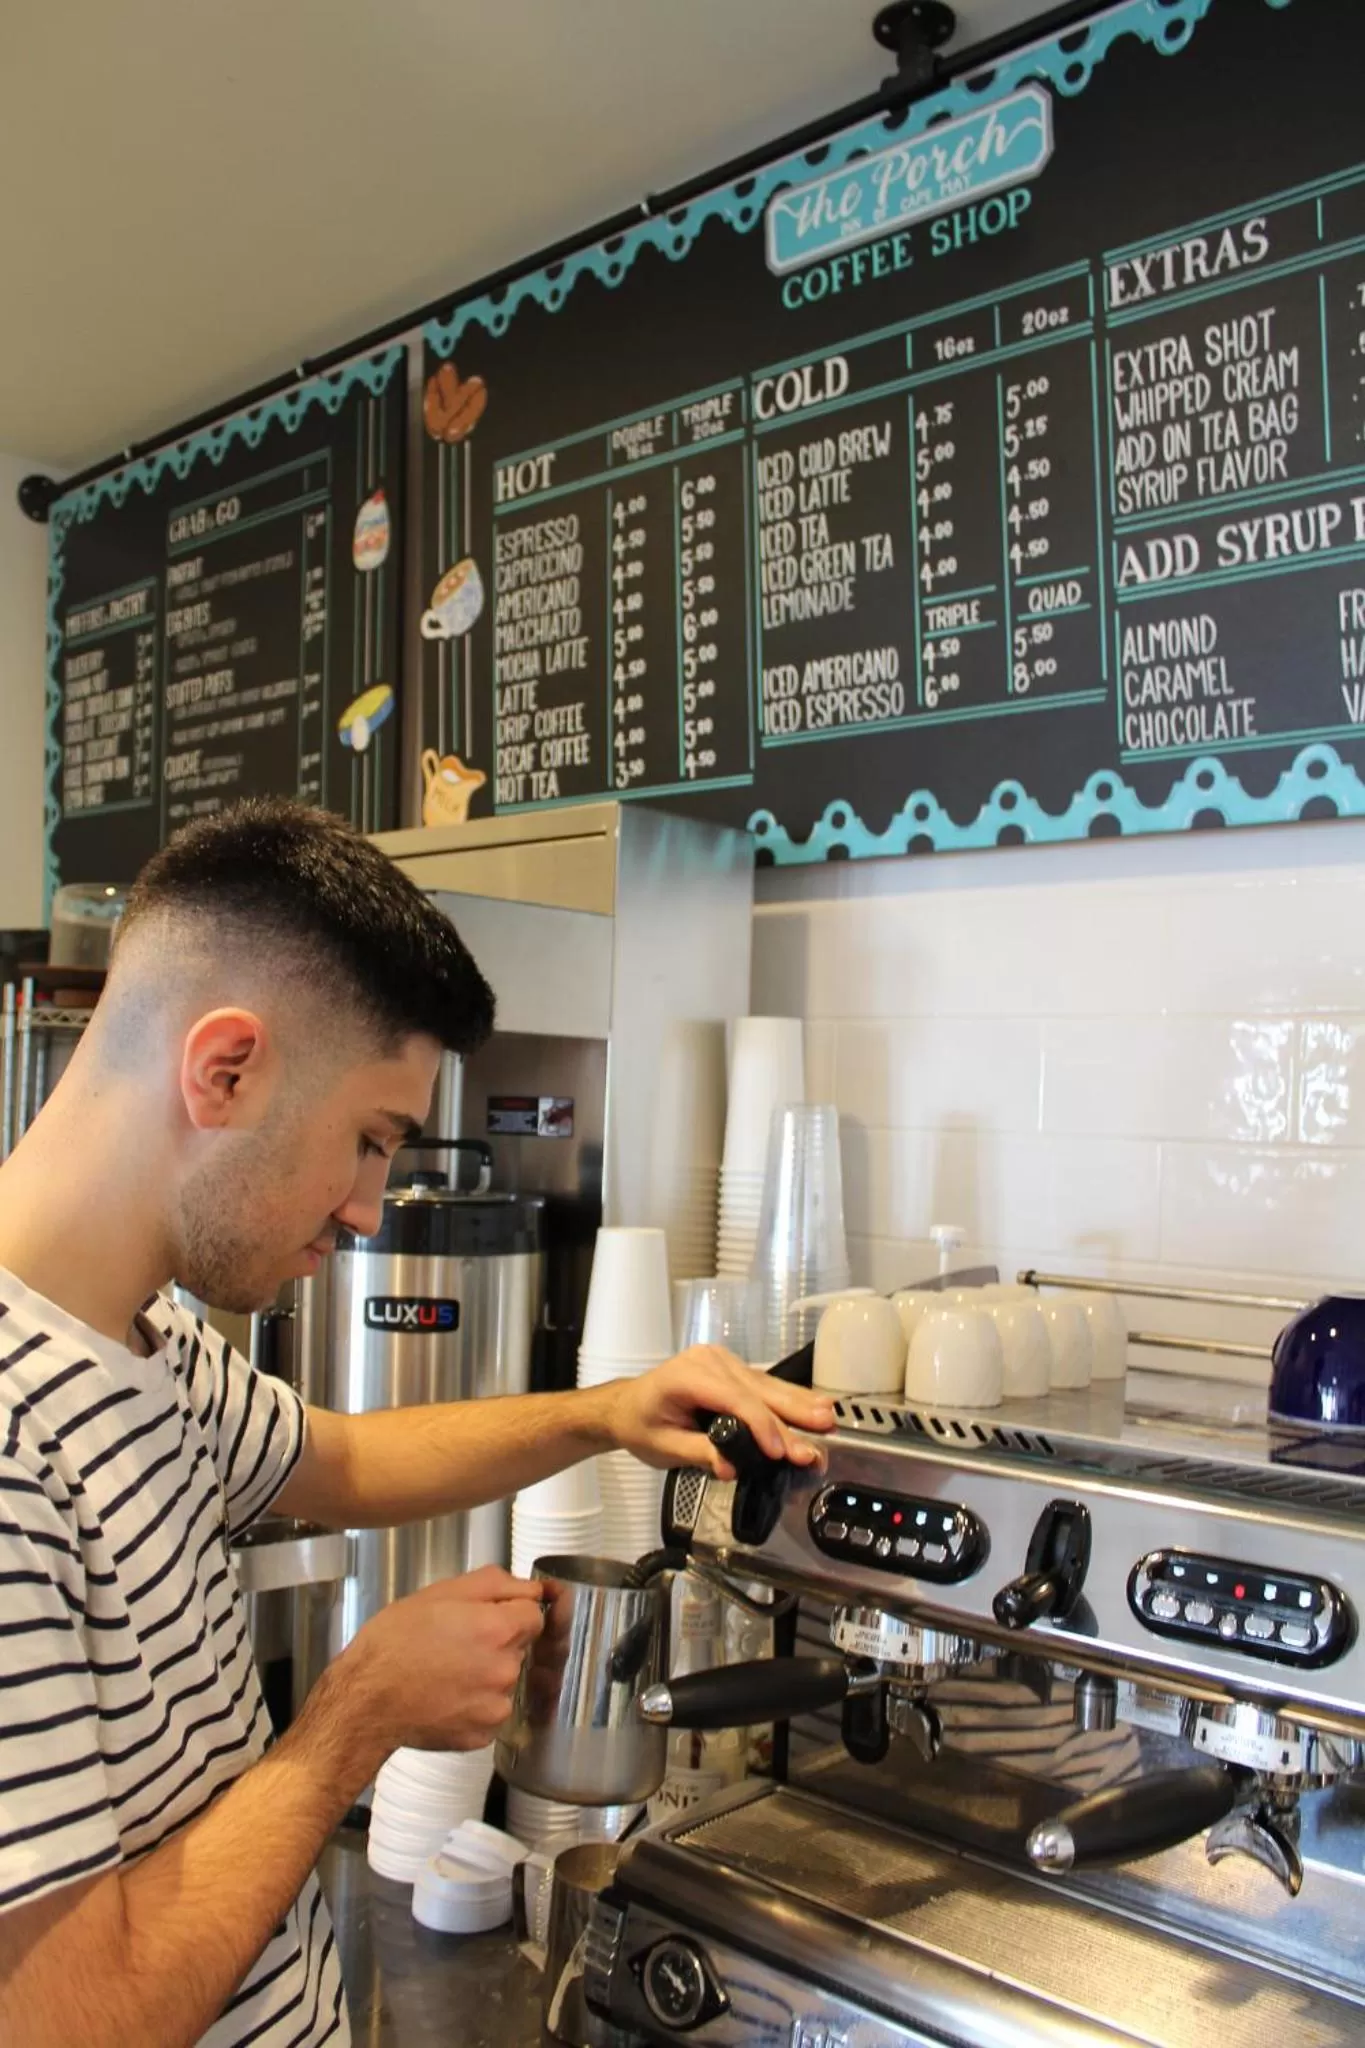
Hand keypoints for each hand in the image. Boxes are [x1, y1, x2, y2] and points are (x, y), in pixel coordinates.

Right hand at [343, 1564, 543, 1753]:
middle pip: (519, 1647)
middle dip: (497, 1642)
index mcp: (498, 1629)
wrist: (365, 1701)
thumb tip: (532, 1588)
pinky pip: (491, 1711)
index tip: (488, 1616)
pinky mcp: (483, 1735)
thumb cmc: (393, 1644)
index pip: (535, 1614)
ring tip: (447, 1671)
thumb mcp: (440, 1593)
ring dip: (486, 1674)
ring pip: (505, 1680)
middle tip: (456, 1643)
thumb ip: (494, 1583)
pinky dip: (475, 1704)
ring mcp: (496, 1707)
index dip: (511, 1611)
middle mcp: (504, 1670)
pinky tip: (446, 1695)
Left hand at [606, 1345, 835, 1474]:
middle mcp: (709, 1361)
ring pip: (766, 1385)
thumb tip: (730, 1468)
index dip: (761, 1425)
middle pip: (757, 1389)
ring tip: (828, 1417)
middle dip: (791, 1414)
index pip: (733, 1398)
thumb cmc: (641, 1425)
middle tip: (822, 1432)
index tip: (780, 1452)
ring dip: (798, 1405)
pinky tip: (812, 1406)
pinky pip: (763, 1385)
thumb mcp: (663, 1447)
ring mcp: (723, 1362)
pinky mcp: (733, 1370)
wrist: (627, 1407)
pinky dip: (788, 1399)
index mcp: (687, 1376)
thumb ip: (699, 1454)